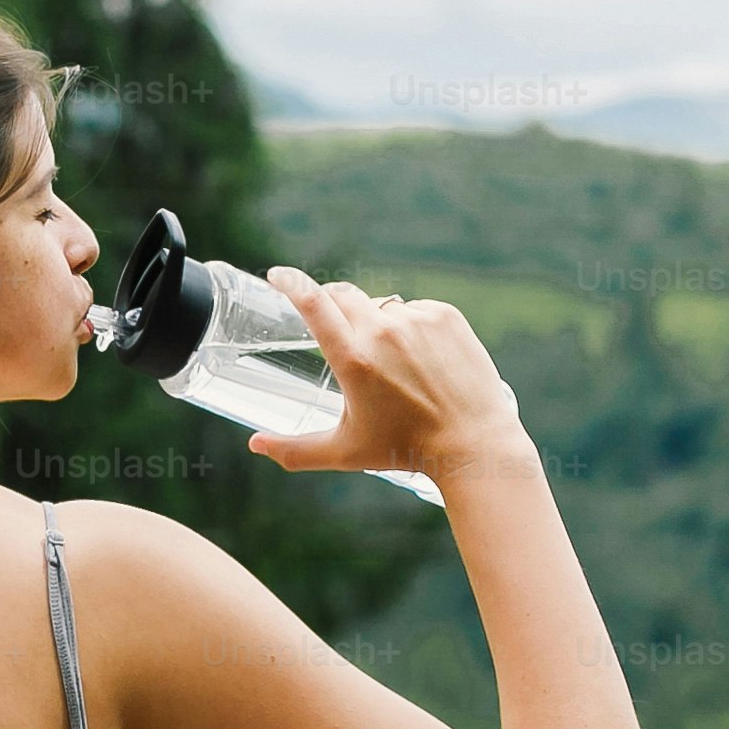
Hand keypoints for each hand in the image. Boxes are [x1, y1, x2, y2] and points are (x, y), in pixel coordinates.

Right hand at [247, 269, 535, 483]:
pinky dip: (409, 327)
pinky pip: (414, 310)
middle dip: (331, 305)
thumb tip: (255, 445)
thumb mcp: (343, 453)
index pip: (312, 302)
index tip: (278, 275)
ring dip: (374, 323)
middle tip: (335, 329)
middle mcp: (383, 332)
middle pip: (342, 296)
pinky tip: (420, 359)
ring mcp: (417, 319)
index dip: (290, 282)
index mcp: (353, 359)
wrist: (473, 443)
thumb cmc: (404, 450)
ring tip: (391, 365)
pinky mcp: (445, 316)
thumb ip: (294, 450)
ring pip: (380, 306)